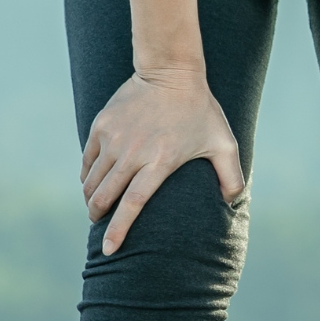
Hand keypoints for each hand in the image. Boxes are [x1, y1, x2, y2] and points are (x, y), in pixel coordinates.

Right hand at [81, 69, 243, 254]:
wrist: (171, 72)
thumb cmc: (201, 111)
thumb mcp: (224, 144)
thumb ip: (231, 177)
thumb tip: (232, 204)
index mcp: (160, 162)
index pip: (133, 204)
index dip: (119, 229)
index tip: (109, 249)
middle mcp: (132, 152)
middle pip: (106, 195)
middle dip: (98, 216)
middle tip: (98, 226)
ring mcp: (114, 138)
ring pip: (93, 178)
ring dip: (91, 197)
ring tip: (94, 208)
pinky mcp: (102, 125)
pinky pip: (88, 158)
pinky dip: (87, 175)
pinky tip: (91, 182)